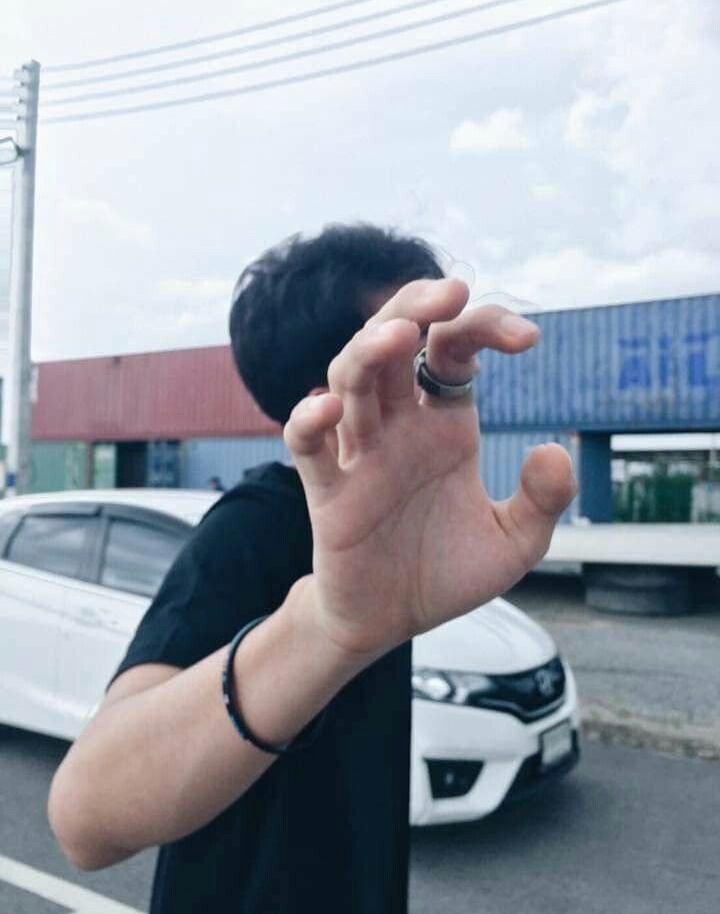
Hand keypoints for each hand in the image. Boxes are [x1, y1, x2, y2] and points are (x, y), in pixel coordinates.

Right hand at [284, 278, 576, 657]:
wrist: (391, 622)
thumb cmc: (445, 573)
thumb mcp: (513, 544)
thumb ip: (541, 501)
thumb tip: (551, 450)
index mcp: (444, 423)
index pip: (454, 351)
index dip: (486, 328)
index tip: (528, 339)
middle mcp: (398, 425)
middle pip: (392, 342)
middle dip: (415, 308)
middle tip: (449, 291)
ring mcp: (359, 452)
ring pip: (348, 378)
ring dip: (368, 350)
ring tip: (399, 335)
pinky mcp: (326, 490)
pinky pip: (307, 444)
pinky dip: (308, 421)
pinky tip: (328, 411)